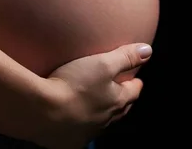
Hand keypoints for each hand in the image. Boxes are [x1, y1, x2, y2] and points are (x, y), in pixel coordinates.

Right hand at [31, 43, 151, 148]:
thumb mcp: (102, 63)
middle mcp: (106, 120)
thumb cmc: (75, 84)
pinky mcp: (69, 141)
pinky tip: (74, 119)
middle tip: (119, 90)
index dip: (135, 83)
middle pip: (120, 109)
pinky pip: (80, 132)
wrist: (43, 112)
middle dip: (122, 99)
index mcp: (117, 101)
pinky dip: (81, 124)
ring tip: (95, 103)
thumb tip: (148, 50)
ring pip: (101, 122)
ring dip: (101, 113)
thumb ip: (125, 56)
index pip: (133, 91)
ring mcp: (88, 132)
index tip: (135, 79)